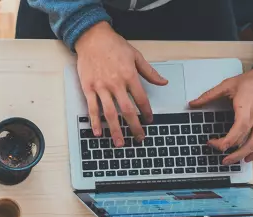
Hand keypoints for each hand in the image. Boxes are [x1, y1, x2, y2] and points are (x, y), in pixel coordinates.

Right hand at [74, 21, 166, 146]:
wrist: (93, 38)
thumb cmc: (114, 46)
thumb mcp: (135, 56)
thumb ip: (149, 72)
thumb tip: (163, 82)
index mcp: (129, 76)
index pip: (141, 99)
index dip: (146, 112)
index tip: (149, 121)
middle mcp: (116, 84)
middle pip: (127, 110)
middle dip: (134, 126)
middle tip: (139, 138)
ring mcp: (101, 88)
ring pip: (110, 113)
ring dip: (115, 130)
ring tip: (120, 143)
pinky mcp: (88, 89)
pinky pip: (92, 109)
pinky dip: (95, 122)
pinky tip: (98, 133)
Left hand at [190, 66, 252, 164]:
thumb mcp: (229, 84)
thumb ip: (209, 95)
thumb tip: (192, 103)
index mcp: (246, 108)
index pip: (236, 131)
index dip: (223, 142)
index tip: (211, 143)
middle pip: (244, 141)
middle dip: (230, 152)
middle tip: (218, 156)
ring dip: (242, 155)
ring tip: (230, 161)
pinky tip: (249, 157)